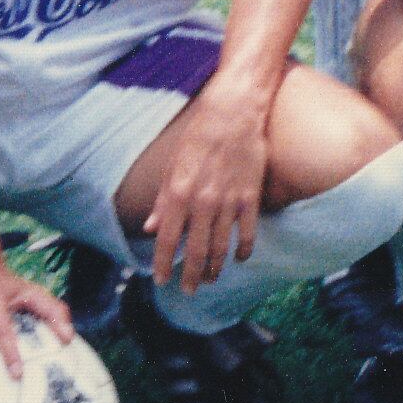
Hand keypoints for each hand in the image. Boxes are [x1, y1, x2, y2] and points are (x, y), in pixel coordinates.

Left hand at [139, 86, 268, 295]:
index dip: (163, 263)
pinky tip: (239, 259)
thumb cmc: (199, 135)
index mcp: (179, 194)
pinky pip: (247, 233)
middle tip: (188, 290)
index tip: (160, 280)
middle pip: (195, 251)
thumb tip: (151, 227)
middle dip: (190, 275)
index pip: (168, 239)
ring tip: (208, 279)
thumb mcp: (173, 165)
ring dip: (214, 268)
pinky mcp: (250, 198)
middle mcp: (203, 203)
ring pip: (220, 247)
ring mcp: (228, 202)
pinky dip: (243, 250)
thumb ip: (163, 200)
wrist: (234, 113)